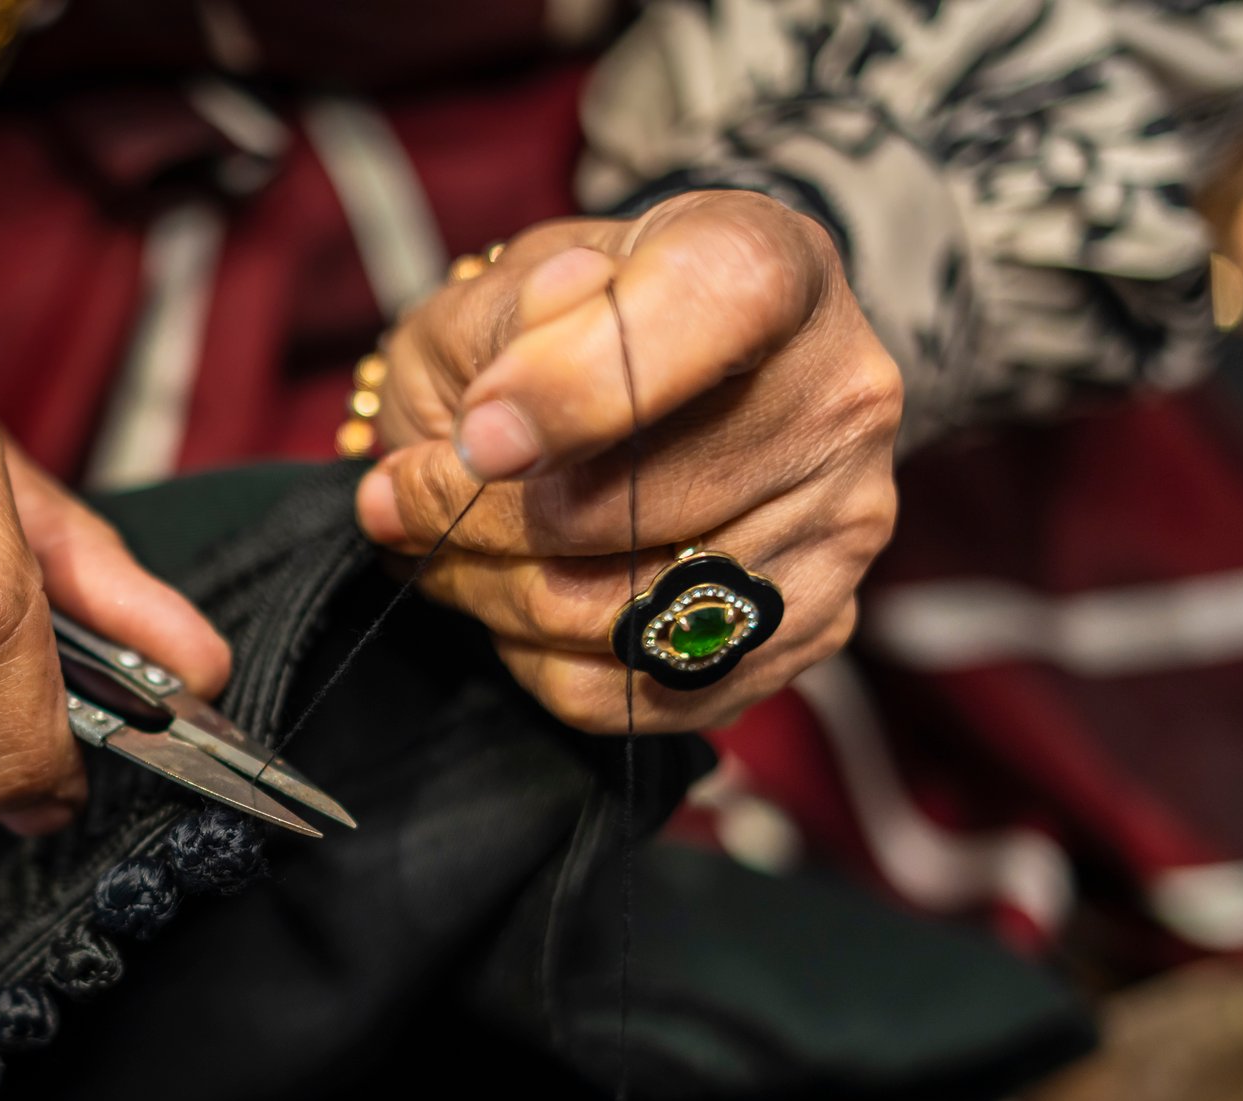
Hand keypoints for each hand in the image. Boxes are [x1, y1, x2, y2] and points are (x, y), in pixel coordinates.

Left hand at [355, 191, 901, 732]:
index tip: (477, 439)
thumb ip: (486, 340)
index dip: (573, 389)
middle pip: (621, 504)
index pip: (701, 313)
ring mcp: (843, 523)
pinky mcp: (814, 628)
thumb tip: (483, 442)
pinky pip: (640, 695)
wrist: (675, 376)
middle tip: (399, 504)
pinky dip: (544, 664)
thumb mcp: (505, 287)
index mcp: (768, 264)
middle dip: (470, 520)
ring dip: (492, 597)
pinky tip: (519, 605)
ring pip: (620, 615)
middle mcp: (838, 396)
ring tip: (448, 554)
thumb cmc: (575, 323)